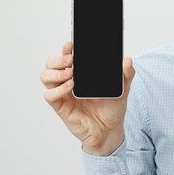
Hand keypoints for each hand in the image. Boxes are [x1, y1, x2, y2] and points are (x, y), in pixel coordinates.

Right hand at [41, 41, 135, 155]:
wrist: (110, 131)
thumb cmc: (112, 108)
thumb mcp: (122, 89)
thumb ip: (126, 74)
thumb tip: (127, 60)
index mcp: (80, 74)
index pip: (66, 56)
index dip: (66, 49)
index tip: (72, 44)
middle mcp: (68, 81)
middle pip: (51, 64)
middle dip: (58, 58)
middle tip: (71, 59)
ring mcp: (63, 94)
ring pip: (46, 76)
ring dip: (56, 72)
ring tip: (71, 73)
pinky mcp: (61, 107)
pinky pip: (50, 95)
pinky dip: (58, 89)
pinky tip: (71, 86)